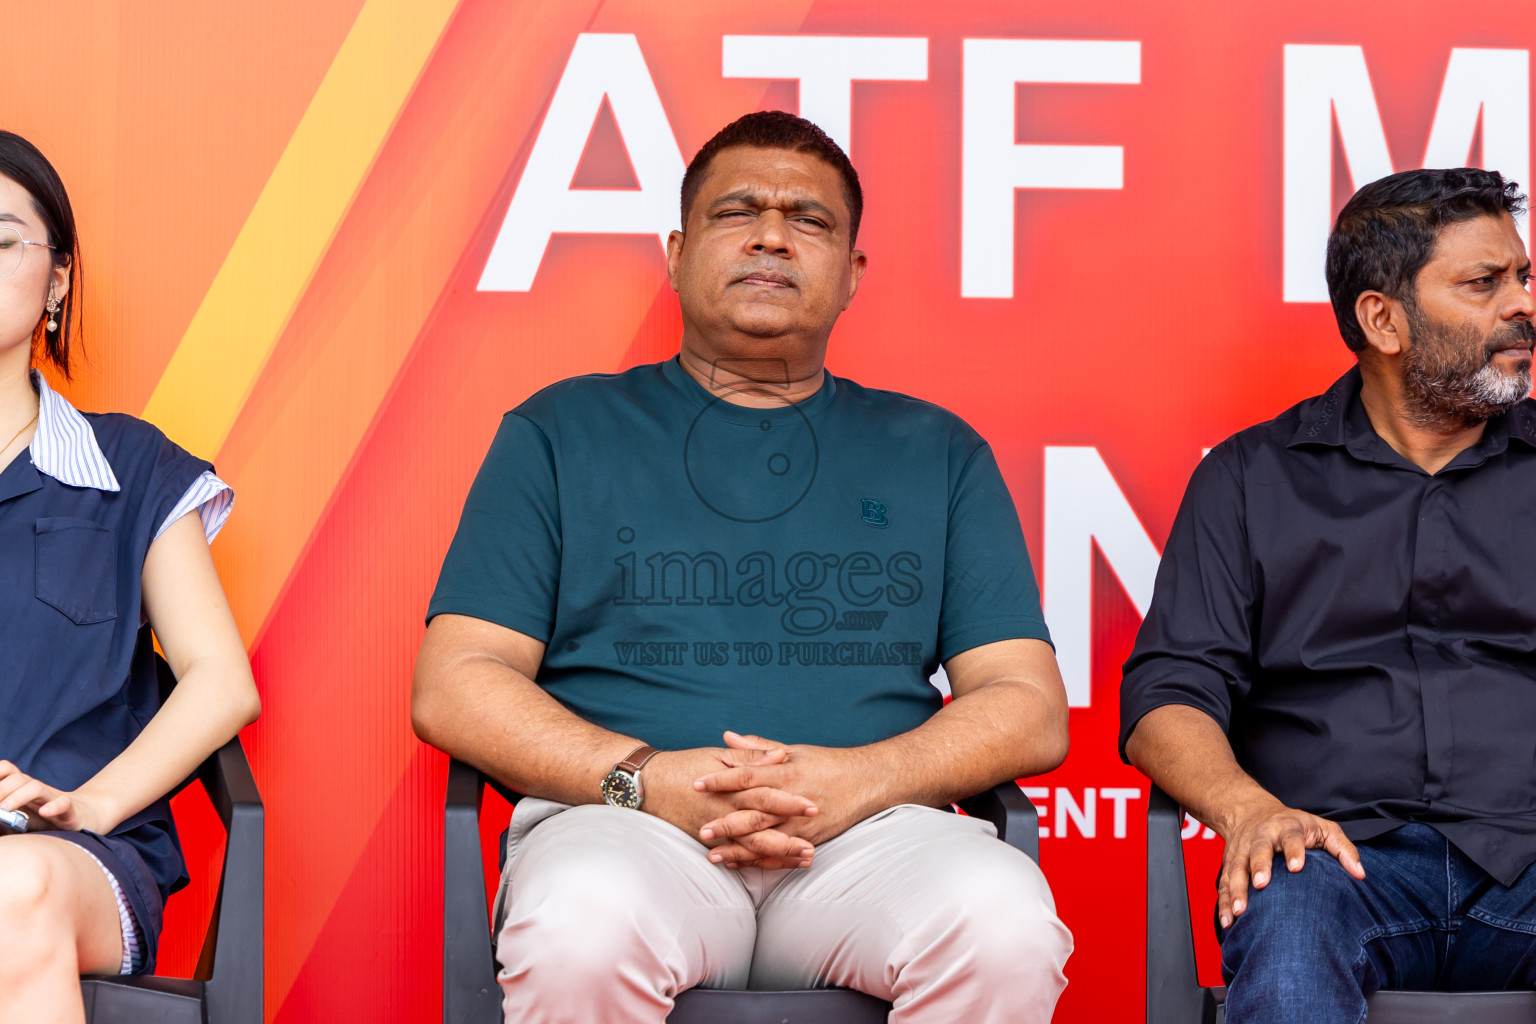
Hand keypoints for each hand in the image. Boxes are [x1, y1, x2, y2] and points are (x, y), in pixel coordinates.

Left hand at [0, 761, 106, 833]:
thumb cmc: (45, 820)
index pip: (7, 770)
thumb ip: (2, 816)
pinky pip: (63, 804)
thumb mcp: (19, 816)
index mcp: (23, 789)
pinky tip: (44, 811)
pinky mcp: (70, 811)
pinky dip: (54, 806)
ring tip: (5, 808)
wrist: (84, 820)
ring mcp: (53, 799)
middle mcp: (37, 790)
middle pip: (18, 778)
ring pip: (36, 787)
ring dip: (18, 796)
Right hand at [640, 745, 818, 869]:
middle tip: (813, 846)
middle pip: (762, 827)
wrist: (647, 784)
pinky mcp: (706, 841)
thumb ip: (751, 756)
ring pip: (750, 847)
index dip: (790, 801)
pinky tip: (773, 866)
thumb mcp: (718, 755)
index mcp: (731, 787)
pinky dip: (753, 862)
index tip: (814, 806)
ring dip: (778, 855)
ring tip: (802, 860)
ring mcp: (715, 829)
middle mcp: (724, 811)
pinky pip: (733, 856)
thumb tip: (781, 754)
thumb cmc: (684, 765)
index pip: (766, 795)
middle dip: (789, 838)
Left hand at [693, 732, 876, 861]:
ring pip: (765, 838)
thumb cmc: (827, 763)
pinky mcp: (810, 838)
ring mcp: (801, 822)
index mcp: (785, 772)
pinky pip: (781, 852)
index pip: (747, 776)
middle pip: (753, 812)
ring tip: (713, 856)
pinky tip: (739, 865)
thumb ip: (758, 748)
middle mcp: (791, 799)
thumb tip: (727, 736)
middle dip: (725, 822)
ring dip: (738, 849)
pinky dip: (759, 860)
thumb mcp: (794, 750)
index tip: (696, 784)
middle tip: (699, 830)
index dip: (720, 780)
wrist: (867, 782)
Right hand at [1216, 798, 1364, 927]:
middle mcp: (1261, 837)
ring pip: (1236, 869)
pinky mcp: (1228, 864)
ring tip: (1240, 911)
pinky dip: (1224, 902)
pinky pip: (1224, 883)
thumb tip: (1360, 874)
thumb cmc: (1293, 825)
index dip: (1293, 851)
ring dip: (1237, 889)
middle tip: (1262, 884)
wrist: (1248, 810)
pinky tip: (1228, 922)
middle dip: (1258, 867)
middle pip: (1258, 851)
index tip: (1297, 867)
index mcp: (1285, 827)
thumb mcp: (1322, 828)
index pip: (1290, 837)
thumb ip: (1342, 849)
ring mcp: (1241, 851)